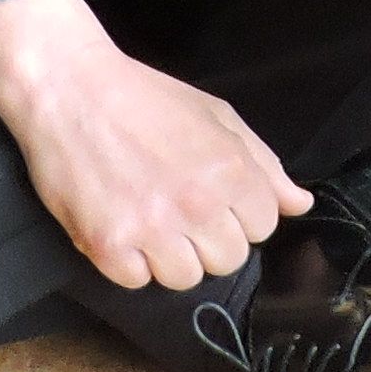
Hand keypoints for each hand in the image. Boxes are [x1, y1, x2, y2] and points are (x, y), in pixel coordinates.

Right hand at [0, 0, 309, 286]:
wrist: (70, 88)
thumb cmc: (145, 98)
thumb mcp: (217, 116)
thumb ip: (264, 164)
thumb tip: (300, 204)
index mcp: (231, 171)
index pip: (262, 229)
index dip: (238, 214)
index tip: (212, 195)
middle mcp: (197, 205)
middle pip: (227, 260)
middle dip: (207, 238)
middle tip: (176, 205)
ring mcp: (152, 229)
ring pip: (185, 279)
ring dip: (168, 255)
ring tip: (147, 216)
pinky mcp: (108, 246)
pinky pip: (136, 283)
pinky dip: (128, 261)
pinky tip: (119, 224)